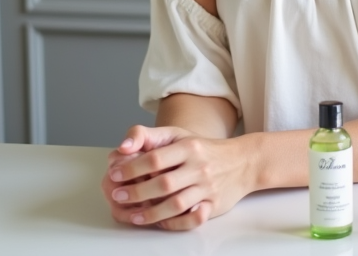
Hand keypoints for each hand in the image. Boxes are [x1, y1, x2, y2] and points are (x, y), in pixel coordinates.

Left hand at [101, 124, 253, 230]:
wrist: (243, 161)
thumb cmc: (203, 149)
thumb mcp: (177, 135)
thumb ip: (147, 136)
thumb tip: (122, 147)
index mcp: (188, 147)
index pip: (155, 158)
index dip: (131, 168)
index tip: (114, 175)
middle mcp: (199, 167)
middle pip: (164, 184)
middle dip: (137, 192)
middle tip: (118, 196)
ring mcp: (207, 187)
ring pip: (176, 204)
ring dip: (151, 213)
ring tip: (134, 215)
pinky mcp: (213, 205)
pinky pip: (193, 218)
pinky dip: (175, 223)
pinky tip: (160, 222)